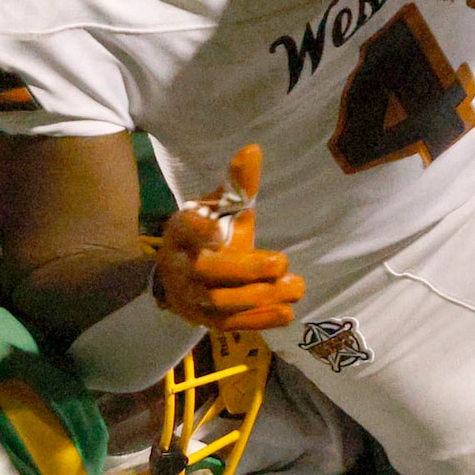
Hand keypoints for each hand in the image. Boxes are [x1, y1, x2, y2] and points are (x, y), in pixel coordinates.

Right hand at [152, 145, 303, 333]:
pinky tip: (287, 312)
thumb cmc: (209, 236)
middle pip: (207, 271)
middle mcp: (179, 265)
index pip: (184, 228)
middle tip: (282, 261)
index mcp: (180, 231)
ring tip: (296, 286)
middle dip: (245, 268)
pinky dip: (258, 320)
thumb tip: (254, 150)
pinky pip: (230, 324)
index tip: (219, 228)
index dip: (199, 230)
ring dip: (259, 297)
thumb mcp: (220, 208)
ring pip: (220, 301)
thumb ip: (237, 184)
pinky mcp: (204, 321)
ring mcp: (189, 297)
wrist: (179, 278)